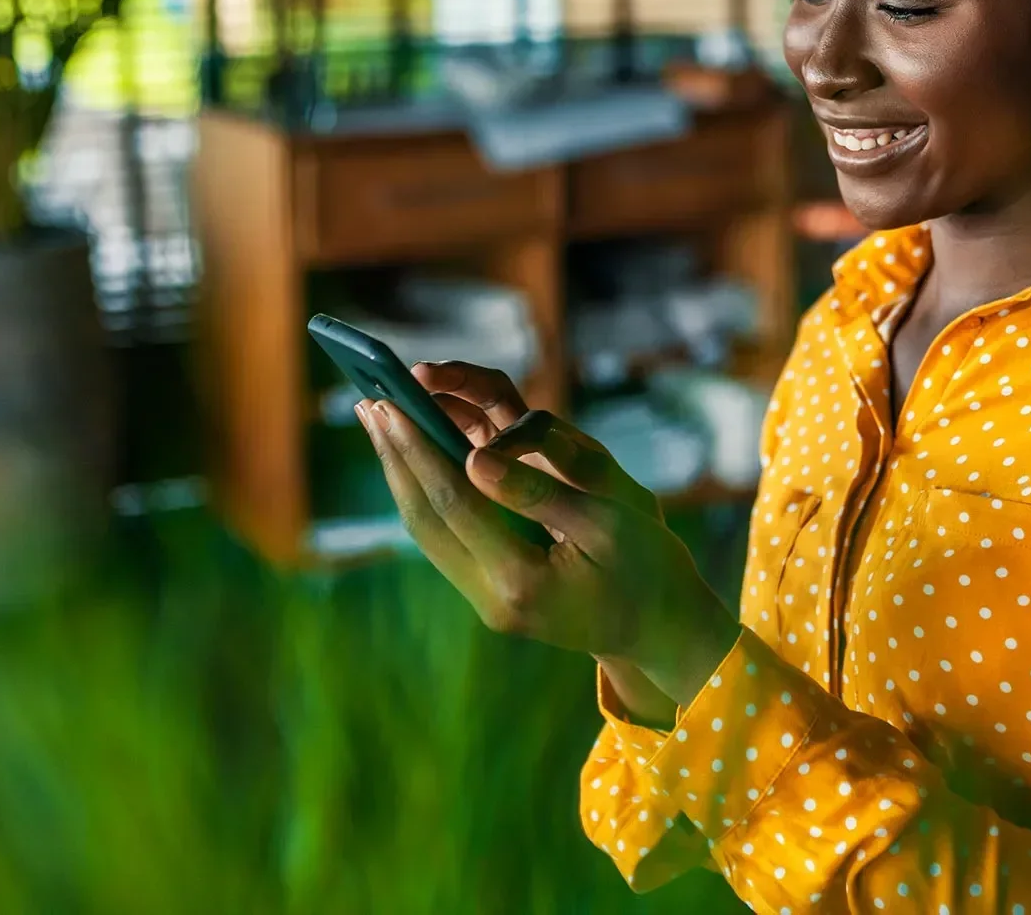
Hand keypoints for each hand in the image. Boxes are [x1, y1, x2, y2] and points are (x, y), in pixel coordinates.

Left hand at [358, 363, 739, 710]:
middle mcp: (493, 598)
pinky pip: (445, 537)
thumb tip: (474, 457)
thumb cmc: (650, 565)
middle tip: (368, 399)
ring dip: (402, 472)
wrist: (662, 632)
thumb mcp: (610, 518)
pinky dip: (426, 491)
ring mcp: (488, 602)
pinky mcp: (491, 595)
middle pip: (426, 517)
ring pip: (427, 530)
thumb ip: (540, 488)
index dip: (419, 448)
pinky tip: (415, 458)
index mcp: (522, 579)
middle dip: (396, 455)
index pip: (454, 502)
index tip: (391, 403)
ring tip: (379, 420)